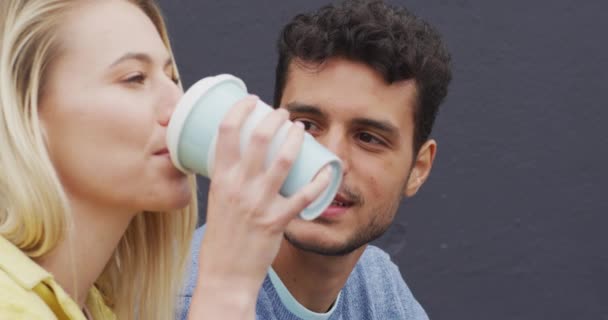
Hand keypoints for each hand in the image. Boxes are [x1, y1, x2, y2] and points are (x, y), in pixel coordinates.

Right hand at [189, 96, 330, 318]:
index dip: (241, 109)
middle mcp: (238, 186)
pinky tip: (326, 171)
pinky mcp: (276, 221)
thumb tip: (238, 157)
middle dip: (274, 117)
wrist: (225, 273)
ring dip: (296, 138)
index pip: (227, 132)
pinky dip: (319, 181)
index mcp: (220, 179)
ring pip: (283, 159)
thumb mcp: (216, 200)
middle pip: (259, 138)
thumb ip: (227, 178)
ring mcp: (258, 203)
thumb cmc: (221, 236)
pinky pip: (304, 196)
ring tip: (300, 129)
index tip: (251, 100)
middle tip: (283, 113)